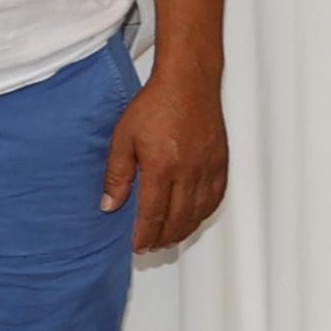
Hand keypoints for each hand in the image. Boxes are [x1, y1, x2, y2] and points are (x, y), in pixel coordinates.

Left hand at [105, 68, 231, 258]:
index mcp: (162, 167)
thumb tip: (109, 204)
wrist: (188, 83)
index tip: (137, 246)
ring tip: (170, 238)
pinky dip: (204, 213)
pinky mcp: (220, 162)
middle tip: (151, 247)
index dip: (145, 235)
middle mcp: (188, 172)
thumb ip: (116, 175)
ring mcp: (208, 168)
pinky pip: (216, 197)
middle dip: (163, 238)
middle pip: (178, 219)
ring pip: (198, 212)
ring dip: (184, 230)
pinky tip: (195, 217)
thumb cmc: (155, 105)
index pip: (153, 214)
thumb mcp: (123, 138)